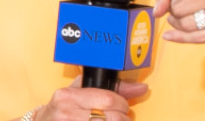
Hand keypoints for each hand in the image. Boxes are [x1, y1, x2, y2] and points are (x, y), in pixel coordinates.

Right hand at [32, 75, 146, 119]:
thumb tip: (142, 88)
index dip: (122, 104)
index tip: (124, 107)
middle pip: (110, 118)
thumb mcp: (79, 92)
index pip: (107, 99)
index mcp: (67, 97)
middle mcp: (65, 114)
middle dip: (123, 119)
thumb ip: (111, 88)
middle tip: (122, 118)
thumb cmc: (62, 109)